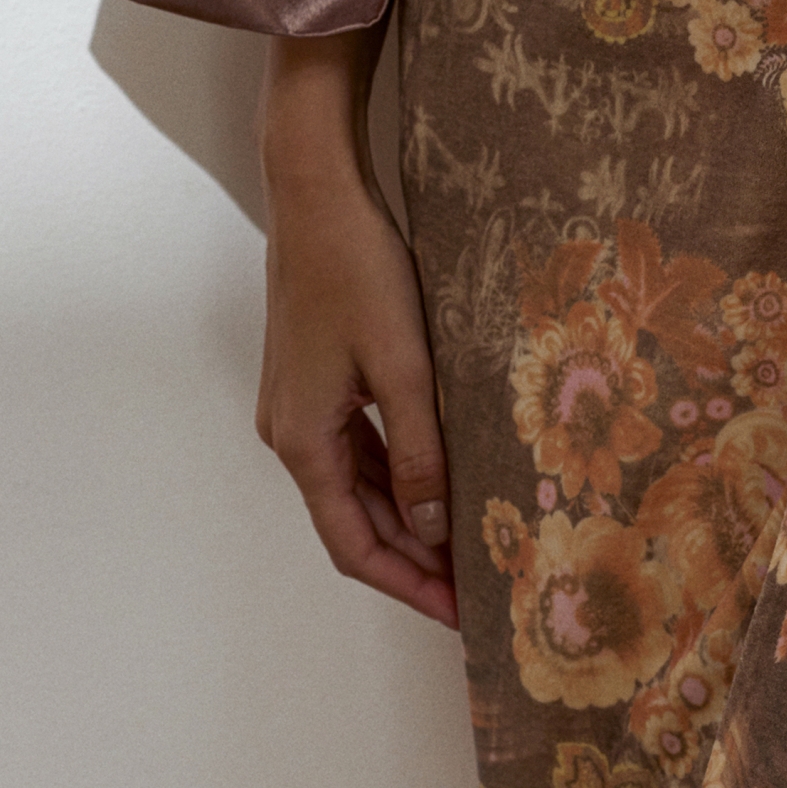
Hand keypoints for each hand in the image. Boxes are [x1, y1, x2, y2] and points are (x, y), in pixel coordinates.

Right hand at [255, 32, 456, 629]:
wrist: (317, 194)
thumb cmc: (357, 269)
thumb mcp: (400, 365)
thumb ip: (418, 449)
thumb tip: (434, 525)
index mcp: (302, 439)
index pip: (353, 544)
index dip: (407, 584)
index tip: (458, 612)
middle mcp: (289, 431)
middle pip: (352, 520)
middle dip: (412, 557)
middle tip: (477, 583)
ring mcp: (298, 403)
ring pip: (353, 484)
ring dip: (404, 516)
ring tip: (465, 540)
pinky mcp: (313, 375)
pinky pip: (354, 445)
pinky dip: (393, 472)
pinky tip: (436, 475)